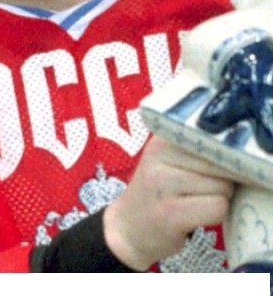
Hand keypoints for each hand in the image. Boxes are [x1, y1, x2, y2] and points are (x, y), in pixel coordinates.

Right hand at [103, 136, 234, 269]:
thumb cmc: (157, 192)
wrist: (127, 227)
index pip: (211, 139)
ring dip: (218, 198)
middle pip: (220, 164)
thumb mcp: (167, 160)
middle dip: (221, 180)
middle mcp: (158, 156)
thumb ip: (196, 150)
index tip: (214, 168)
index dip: (221, 156)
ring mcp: (162, 184)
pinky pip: (217, 208)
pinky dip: (214, 215)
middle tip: (199, 190)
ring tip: (194, 202)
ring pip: (222, 186)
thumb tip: (238, 156)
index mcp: (162, 138)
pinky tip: (194, 215)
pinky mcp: (170, 213)